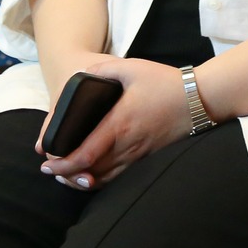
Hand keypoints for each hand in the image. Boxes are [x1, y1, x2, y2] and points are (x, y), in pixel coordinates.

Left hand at [37, 57, 192, 189]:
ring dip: (83, 180)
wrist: (200, 99)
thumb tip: (83, 75)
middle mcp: (127, 145)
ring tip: (67, 175)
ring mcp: (138, 154)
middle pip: (91, 172)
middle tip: (52, 172)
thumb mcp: (132, 67)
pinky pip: (119, 175)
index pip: (85, 154)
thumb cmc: (165, 83)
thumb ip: (103, 69)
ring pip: (106, 178)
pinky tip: (94, 173)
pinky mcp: (147, 156)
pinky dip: (102, 179)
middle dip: (68, 176)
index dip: (63, 164)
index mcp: (119, 125)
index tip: (47, 164)